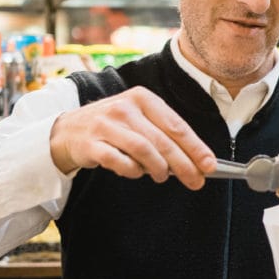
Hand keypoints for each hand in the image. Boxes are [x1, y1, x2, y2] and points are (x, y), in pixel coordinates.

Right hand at [49, 86, 215, 189]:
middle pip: (162, 140)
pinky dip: (131, 170)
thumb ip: (164, 136)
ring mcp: (105, 124)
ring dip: (158, 168)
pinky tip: (136, 172)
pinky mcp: (90, 143)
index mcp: (142, 98)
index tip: (210, 165)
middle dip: (183, 164)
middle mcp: (124, 107)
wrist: (68, 129)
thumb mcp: (139, 120)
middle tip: (195, 181)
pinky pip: (118, 160)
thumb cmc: (114, 127)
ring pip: (142, 149)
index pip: (176, 125)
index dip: (195, 147)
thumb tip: (196, 162)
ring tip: (163, 177)